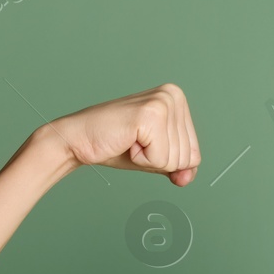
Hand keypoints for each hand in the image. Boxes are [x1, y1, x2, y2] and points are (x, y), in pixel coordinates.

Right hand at [43, 83, 200, 185]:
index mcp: (178, 99)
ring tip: (130, 140)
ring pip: (176, 160)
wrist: (79, 140)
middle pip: (187, 157)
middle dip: (159, 160)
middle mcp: (174, 95)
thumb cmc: (116, 146)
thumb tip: (186, 178)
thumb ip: (179, 168)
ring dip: (149, 160)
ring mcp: (163, 103)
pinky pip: (161, 160)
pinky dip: (142, 160)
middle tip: (134, 142)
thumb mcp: (156, 158)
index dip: (168, 160)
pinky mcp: (151, 115)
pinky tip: (127, 141)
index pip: (194, 154)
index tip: (144, 143)